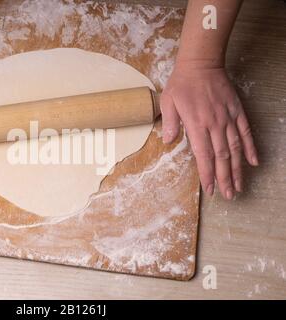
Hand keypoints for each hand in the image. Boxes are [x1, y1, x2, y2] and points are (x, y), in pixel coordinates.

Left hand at [160, 62, 258, 198]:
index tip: (210, 189)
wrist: (201, 63)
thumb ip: (169, 123)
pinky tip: (254, 162)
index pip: (203, 155)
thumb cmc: (181, 84)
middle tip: (228, 195)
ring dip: (238, 169)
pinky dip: (251, 148)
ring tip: (239, 186)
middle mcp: (214, 124)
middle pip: (222, 157)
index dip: (207, 174)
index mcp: (196, 124)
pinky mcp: (237, 111)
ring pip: (235, 148)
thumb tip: (168, 142)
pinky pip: (246, 132)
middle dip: (224, 178)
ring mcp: (228, 118)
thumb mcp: (168, 102)